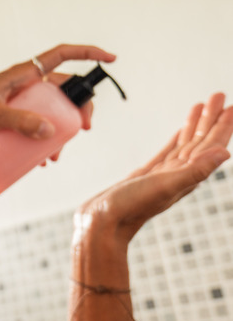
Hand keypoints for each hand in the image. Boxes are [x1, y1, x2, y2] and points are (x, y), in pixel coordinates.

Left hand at [0, 44, 115, 188]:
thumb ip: (18, 122)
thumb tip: (50, 133)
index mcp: (22, 74)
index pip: (61, 55)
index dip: (88, 53)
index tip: (111, 59)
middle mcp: (24, 84)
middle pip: (63, 90)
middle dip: (78, 109)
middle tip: (83, 130)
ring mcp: (18, 100)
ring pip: (50, 111)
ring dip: (59, 131)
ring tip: (56, 156)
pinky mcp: (10, 116)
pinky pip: (35, 124)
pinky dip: (42, 140)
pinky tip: (42, 159)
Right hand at [75, 92, 232, 249]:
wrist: (101, 224)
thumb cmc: (130, 208)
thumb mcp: (165, 186)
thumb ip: (195, 170)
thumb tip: (225, 153)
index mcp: (186, 176)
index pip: (210, 146)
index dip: (222, 126)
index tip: (230, 106)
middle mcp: (178, 175)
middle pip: (200, 142)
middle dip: (210, 119)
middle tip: (218, 96)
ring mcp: (162, 175)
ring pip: (185, 145)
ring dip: (194, 126)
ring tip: (201, 106)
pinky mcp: (145, 176)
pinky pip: (167, 153)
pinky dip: (176, 140)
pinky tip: (179, 132)